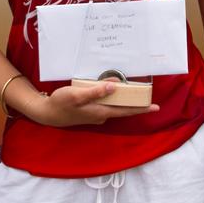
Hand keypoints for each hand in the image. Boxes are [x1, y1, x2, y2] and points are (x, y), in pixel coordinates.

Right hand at [31, 80, 158, 126]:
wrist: (47, 113)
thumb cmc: (61, 103)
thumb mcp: (77, 95)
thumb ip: (95, 92)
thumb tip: (113, 87)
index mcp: (101, 112)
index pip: (126, 111)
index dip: (141, 109)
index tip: (156, 107)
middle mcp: (101, 115)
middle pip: (123, 108)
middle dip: (135, 101)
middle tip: (147, 93)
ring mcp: (96, 114)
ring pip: (114, 105)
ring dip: (122, 98)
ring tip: (130, 87)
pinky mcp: (90, 111)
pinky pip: (105, 103)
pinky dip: (111, 97)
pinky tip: (110, 89)